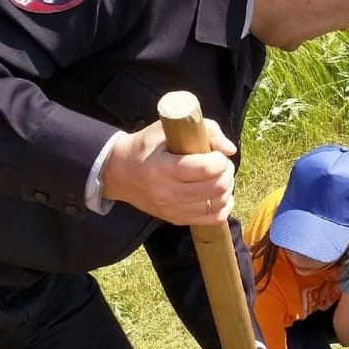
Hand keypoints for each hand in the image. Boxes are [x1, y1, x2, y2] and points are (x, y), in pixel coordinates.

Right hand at [101, 119, 235, 224]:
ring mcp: (172, 210)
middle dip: (226, 172)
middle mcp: (168, 193)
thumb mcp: (166, 129)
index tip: (216, 153)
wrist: (119, 173)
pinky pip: (212, 219)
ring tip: (219, 176)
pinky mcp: (176, 219)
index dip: (220, 160)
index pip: (205, 169)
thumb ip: (204, 130)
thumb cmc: (145, 147)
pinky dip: (223, 206)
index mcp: (164, 169)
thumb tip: (229, 149)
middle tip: (221, 163)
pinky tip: (219, 195)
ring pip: (217, 204)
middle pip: (215, 187)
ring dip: (226, 188)